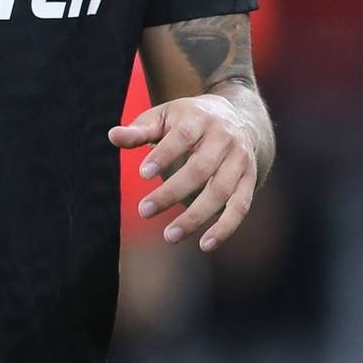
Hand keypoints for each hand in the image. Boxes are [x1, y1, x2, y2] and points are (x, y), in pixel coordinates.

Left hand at [107, 95, 260, 251]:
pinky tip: (205, 245)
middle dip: (172, 191)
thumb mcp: (166, 116)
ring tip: (169, 236)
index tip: (142, 174)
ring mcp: (240, 160)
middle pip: (201, 168)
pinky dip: (226, 228)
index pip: (183, 137)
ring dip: (196, 216)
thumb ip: (139, 129)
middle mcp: (224, 138)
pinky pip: (241, 206)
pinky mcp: (250, 179)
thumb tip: (113, 136)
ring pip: (221, 191)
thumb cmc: (190, 120)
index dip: (163, 155)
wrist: (240, 116)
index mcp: (200, 119)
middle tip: (143, 211)